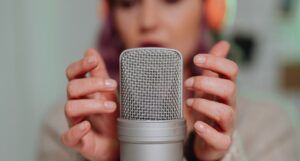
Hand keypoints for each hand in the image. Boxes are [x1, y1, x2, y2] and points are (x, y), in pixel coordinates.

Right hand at [61, 49, 118, 160]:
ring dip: (92, 105)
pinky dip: (76, 130)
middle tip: (112, 86)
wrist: (118, 143)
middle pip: (72, 87)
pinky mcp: (78, 141)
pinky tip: (87, 125)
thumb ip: (99, 73)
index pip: (73, 74)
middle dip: (92, 84)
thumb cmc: (111, 116)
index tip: (93, 60)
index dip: (80, 65)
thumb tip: (90, 50)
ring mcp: (75, 122)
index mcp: (83, 92)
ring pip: (70, 108)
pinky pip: (68, 136)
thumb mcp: (108, 92)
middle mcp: (76, 105)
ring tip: (112, 106)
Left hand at [184, 41, 237, 160]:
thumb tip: (224, 43)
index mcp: (226, 89)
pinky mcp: (222, 141)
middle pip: (230, 88)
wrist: (209, 139)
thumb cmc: (208, 108)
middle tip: (188, 83)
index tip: (196, 59)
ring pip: (225, 112)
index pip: (231, 70)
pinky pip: (220, 138)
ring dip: (203, 104)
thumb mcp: (209, 86)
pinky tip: (197, 125)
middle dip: (205, 82)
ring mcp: (227, 124)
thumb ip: (214, 67)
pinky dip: (207, 131)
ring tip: (188, 102)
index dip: (216, 62)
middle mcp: (230, 105)